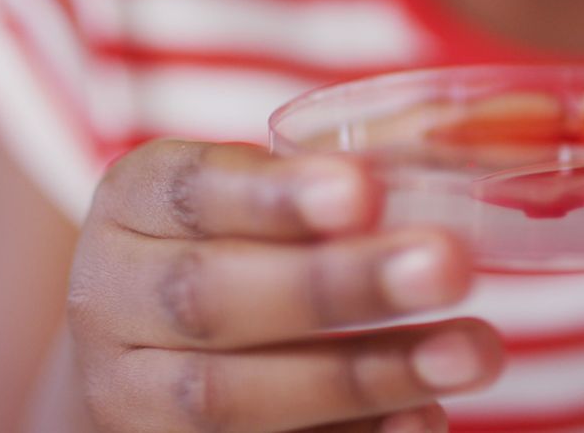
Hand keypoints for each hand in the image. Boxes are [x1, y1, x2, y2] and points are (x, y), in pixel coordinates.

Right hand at [67, 141, 502, 431]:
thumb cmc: (235, 247)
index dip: (274, 196)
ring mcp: (131, 396)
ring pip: (231, 396)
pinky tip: (425, 418)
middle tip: (447, 265)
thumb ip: (320, 191)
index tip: (364, 191)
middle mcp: (112, 300)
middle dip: (335, 284)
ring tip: (471, 351)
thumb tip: (449, 174)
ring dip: (364, 373)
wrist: (153, 353)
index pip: (192, 192)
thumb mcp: (250, 198)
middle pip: (211, 297)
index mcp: (135, 207)